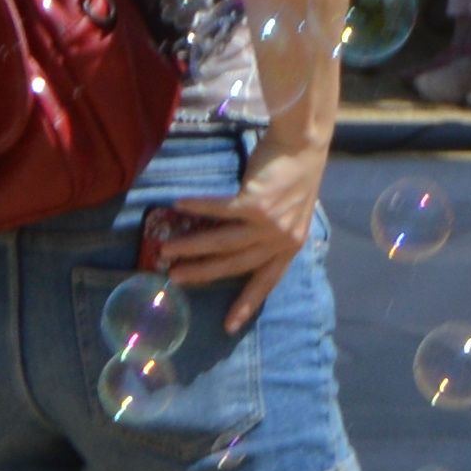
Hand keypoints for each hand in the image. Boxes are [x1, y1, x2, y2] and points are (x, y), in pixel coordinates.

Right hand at [145, 150, 320, 323]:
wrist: (304, 145)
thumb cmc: (292, 176)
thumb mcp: (286, 214)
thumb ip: (264, 232)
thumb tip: (230, 241)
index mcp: (290, 246)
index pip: (267, 282)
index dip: (247, 304)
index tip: (229, 326)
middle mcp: (281, 240)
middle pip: (235, 265)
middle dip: (202, 273)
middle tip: (175, 276)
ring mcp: (270, 224)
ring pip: (223, 243)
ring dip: (191, 246)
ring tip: (166, 248)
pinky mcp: (257, 204)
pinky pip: (220, 211)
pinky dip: (197, 208)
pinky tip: (177, 206)